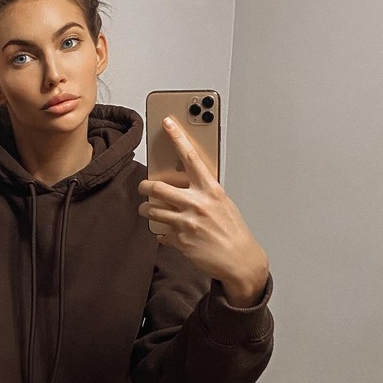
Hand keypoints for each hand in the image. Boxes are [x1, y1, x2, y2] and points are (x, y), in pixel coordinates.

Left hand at [137, 115, 268, 305]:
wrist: (239, 260)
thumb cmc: (233, 230)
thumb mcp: (222, 203)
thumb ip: (203, 191)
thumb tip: (183, 182)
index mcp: (211, 189)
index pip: (191, 157)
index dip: (178, 137)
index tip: (167, 123)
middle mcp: (197, 203)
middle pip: (158, 187)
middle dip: (145, 186)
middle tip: (143, 186)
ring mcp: (187, 222)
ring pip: (152, 209)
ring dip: (146, 209)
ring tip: (147, 209)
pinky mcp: (180, 240)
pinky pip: (159, 233)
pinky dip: (160, 233)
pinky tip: (167, 233)